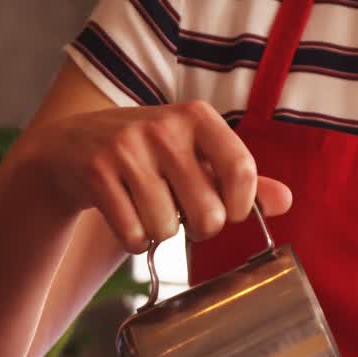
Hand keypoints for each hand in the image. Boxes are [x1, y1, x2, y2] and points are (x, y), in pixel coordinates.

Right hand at [11, 100, 291, 252]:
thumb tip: (287, 201)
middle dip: (200, 226)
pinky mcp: (96, 172)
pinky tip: (126, 217)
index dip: (242, 204)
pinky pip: (133, 235)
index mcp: (196, 116)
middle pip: (207, 212)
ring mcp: (126, 148)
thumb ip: (240, 176)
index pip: (242, 169)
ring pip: (166, 228)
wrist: (71, 146)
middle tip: (184, 214)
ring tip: (149, 209)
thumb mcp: (194, 153)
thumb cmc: (148, 153)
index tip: (232, 211)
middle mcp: (163, 127)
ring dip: (160, 233)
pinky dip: (134, 240)